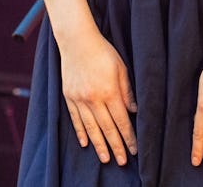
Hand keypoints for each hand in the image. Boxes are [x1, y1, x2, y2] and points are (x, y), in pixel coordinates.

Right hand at [58, 28, 137, 164]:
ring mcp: (79, 99)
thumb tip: (133, 111)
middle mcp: (93, 99)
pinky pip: (75, 119)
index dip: (128, 137)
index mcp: (109, 92)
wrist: (77, 41)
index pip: (121, 121)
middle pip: (107, 128)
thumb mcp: (121, 69)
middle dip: (116, 146)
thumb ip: (127, 91)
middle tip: (122, 161)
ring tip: (105, 158)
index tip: (134, 149)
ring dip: (99, 145)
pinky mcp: (69, 96)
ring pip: (91, 128)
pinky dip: (81, 132)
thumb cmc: (103, 51)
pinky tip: (85, 143)